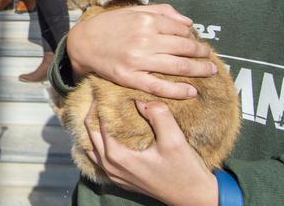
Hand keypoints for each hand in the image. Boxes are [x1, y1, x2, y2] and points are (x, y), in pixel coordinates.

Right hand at [66, 4, 215, 98]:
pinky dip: (178, 90)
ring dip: (199, 70)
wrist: (82, 43)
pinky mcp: (130, 78)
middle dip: (202, 54)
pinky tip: (192, 91)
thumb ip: (162, 11)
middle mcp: (144, 39)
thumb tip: (188, 22)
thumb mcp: (133, 11)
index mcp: (146, 20)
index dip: (193, 37)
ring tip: (210, 71)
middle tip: (211, 59)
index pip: (181, 30)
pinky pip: (159, 86)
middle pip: (185, 48)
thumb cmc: (109, 26)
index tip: (198, 43)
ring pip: (178, 67)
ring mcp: (138, 60)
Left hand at [85, 101, 217, 205]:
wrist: (193, 196)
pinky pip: (99, 157)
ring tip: (103, 111)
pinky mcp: (119, 179)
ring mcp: (113, 175)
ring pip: (92, 146)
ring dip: (94, 128)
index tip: (106, 88)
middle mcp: (110, 166)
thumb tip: (140, 98)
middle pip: (90, 133)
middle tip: (102, 95)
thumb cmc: (185, 170)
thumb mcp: (175, 140)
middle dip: (94, 112)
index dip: (101, 103)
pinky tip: (109, 132)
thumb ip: (158, 115)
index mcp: (118, 155)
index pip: (99, 122)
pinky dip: (99, 142)